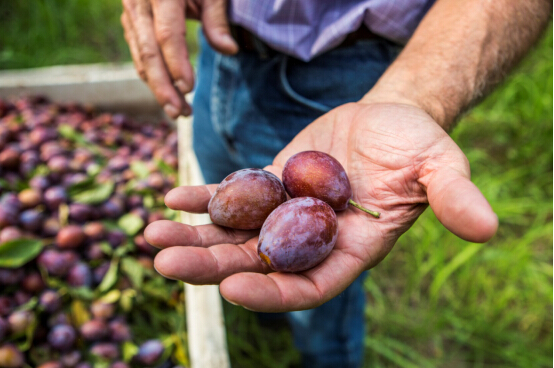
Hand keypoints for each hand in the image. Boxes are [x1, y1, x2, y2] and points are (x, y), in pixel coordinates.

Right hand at [121, 0, 237, 117]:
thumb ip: (216, 18)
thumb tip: (230, 51)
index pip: (167, 35)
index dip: (177, 64)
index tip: (189, 88)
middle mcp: (138, 2)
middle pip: (148, 52)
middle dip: (164, 87)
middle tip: (181, 114)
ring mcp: (130, 11)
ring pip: (140, 56)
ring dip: (157, 87)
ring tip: (178, 111)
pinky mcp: (130, 20)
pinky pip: (138, 52)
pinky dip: (151, 75)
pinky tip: (167, 92)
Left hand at [144, 102, 497, 311]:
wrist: (389, 120)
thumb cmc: (417, 145)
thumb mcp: (440, 165)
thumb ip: (454, 196)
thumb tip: (487, 226)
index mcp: (350, 248)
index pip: (308, 284)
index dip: (272, 291)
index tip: (231, 288)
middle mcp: (311, 239)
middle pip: (257, 263)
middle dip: (211, 265)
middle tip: (164, 260)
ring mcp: (287, 214)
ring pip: (235, 235)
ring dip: (194, 235)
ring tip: (150, 233)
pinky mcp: (271, 186)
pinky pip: (233, 197)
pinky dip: (203, 197)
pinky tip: (173, 194)